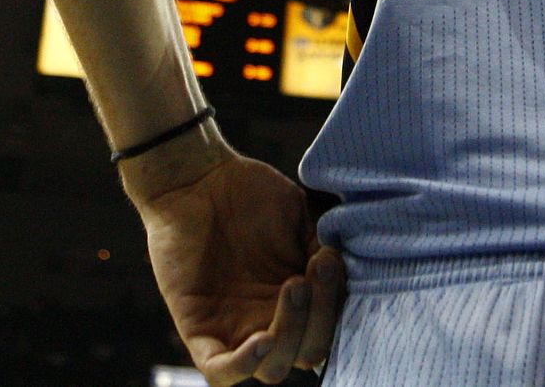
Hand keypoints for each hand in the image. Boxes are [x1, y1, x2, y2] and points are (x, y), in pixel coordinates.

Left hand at [130, 151, 347, 385]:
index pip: (326, 328)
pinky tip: (263, 339)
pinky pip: (221, 371)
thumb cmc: (249, 193)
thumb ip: (323, 247)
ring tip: (293, 286)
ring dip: (292, 335)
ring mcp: (233, 328)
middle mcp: (266, 320)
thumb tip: (349, 270)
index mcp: (294, 299)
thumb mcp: (298, 217)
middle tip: (314, 271)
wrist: (195, 177)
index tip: (331, 261)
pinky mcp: (197, 329)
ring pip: (271, 368)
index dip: (336, 306)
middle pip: (306, 354)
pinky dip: (245, 364)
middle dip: (320, 319)